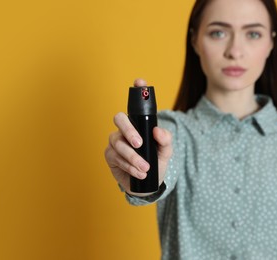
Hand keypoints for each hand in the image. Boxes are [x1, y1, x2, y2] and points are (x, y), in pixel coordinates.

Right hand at [104, 79, 172, 195]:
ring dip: (132, 157)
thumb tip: (157, 130)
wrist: (148, 184)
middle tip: (139, 144)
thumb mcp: (166, 152)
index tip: (140, 82)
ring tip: (146, 168)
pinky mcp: (110, 156)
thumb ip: (165, 140)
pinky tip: (139, 172)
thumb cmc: (156, 162)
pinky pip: (116, 158)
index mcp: (139, 125)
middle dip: (129, 130)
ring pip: (118, 143)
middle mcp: (125, 129)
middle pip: (119, 119)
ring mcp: (115, 142)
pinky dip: (129, 166)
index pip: (136, 105)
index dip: (137, 90)